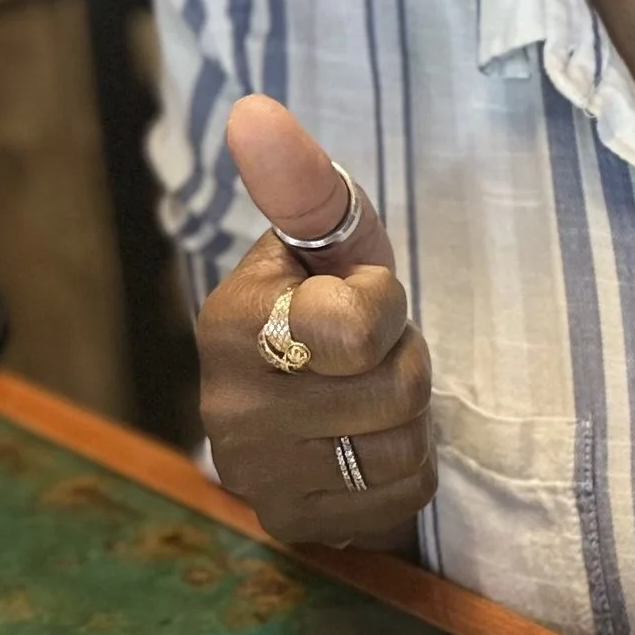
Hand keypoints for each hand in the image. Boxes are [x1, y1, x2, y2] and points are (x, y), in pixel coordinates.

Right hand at [197, 96, 434, 547]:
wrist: (310, 394)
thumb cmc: (329, 295)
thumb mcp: (326, 237)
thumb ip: (301, 181)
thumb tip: (252, 111)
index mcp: (228, 322)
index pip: (356, 327)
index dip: (384, 306)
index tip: (360, 298)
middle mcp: (226, 409)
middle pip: (394, 391)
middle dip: (404, 362)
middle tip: (369, 355)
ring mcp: (256, 476)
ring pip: (400, 448)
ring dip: (408, 418)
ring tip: (368, 395)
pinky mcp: (291, 524)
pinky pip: (399, 497)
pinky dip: (403, 469)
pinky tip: (366, 445)